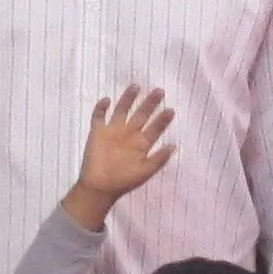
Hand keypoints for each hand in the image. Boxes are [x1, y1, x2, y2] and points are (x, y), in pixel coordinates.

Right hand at [67, 85, 176, 230]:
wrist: (100, 187)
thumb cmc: (123, 181)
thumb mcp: (145, 171)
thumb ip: (159, 159)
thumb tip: (174, 146)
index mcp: (141, 145)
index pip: (155, 129)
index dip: (162, 120)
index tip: (171, 110)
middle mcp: (129, 135)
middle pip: (141, 115)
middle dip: (150, 103)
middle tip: (160, 91)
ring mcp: (113, 131)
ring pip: (122, 110)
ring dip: (128, 99)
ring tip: (136, 86)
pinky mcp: (98, 132)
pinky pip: (99, 116)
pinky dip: (101, 108)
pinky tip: (107, 100)